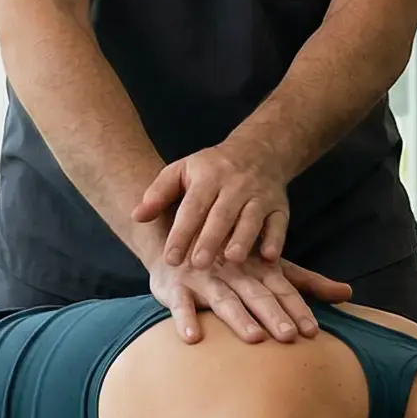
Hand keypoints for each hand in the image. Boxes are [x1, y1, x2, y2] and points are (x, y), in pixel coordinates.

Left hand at [134, 146, 292, 268]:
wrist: (258, 151)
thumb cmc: (211, 168)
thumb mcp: (181, 171)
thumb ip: (158, 193)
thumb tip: (136, 216)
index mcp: (208, 176)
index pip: (192, 207)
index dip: (181, 233)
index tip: (169, 259)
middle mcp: (235, 185)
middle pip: (222, 214)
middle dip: (210, 239)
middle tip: (197, 265)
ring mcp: (259, 196)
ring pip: (251, 218)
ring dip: (243, 239)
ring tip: (232, 260)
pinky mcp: (280, 207)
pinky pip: (280, 223)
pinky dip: (276, 239)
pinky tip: (269, 257)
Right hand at [147, 255, 351, 344]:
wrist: (178, 234)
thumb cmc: (233, 259)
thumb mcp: (270, 266)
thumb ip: (307, 282)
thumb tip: (348, 293)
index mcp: (258, 268)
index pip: (282, 291)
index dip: (297, 310)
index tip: (312, 332)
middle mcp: (234, 273)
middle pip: (257, 296)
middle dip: (273, 315)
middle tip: (290, 337)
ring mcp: (205, 279)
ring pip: (224, 300)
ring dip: (238, 318)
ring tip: (254, 338)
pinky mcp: (176, 288)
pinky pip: (181, 305)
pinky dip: (185, 320)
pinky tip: (193, 338)